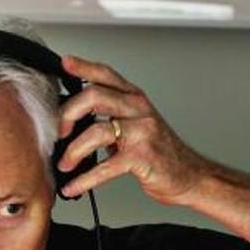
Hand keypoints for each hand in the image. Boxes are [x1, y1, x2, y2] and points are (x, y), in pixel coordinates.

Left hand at [56, 55, 212, 205]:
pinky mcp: (142, 156)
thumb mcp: (136, 125)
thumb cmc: (159, 152)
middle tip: (59, 132)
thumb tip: (72, 122)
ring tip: (64, 164)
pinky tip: (74, 186)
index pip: (105, 74)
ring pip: (96, 130)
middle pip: (94, 96)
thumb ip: (110, 116)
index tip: (64, 63)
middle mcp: (138, 109)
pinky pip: (105, 167)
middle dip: (68, 114)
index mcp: (134, 99)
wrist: (190, 175)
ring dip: (73, 151)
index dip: (83, 67)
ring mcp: (142, 131)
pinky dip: (84, 179)